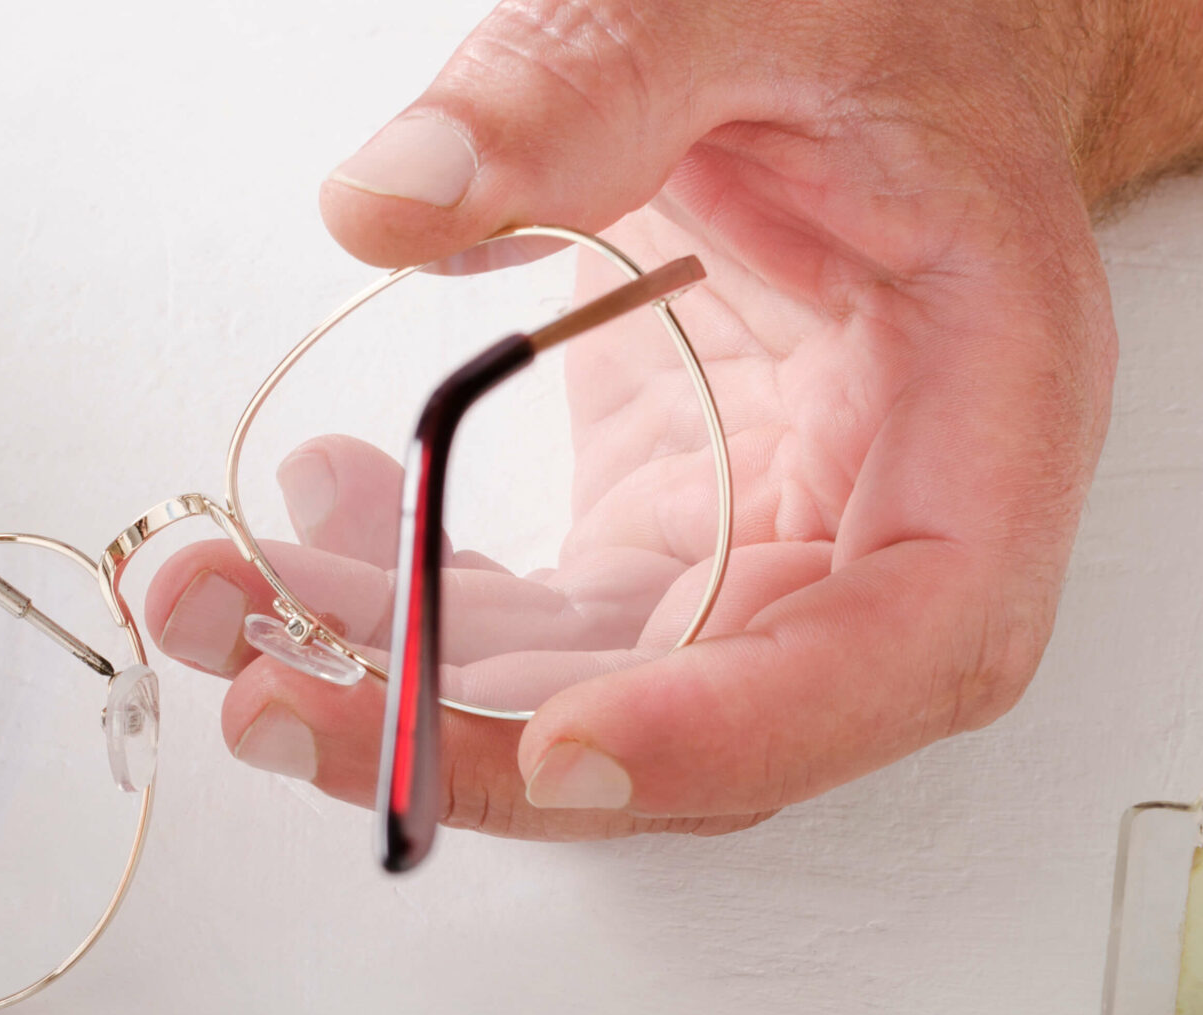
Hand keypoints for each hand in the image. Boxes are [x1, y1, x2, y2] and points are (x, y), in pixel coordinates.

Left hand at [146, 0, 1202, 840]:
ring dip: (388, 687)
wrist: (884, 38)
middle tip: (280, 702)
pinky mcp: (659, 540)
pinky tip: (301, 517)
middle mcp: (876, 524)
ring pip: (581, 698)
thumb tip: (395, 196)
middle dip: (478, 742)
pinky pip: (522, 627)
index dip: (738, 732)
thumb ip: (594, 83)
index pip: (909, 645)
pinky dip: (396, 600)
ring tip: (216, 604)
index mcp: (986, 415)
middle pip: (706, 729)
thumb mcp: (760, 4)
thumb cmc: (881, 28)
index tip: (561, 752)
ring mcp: (757, 549)